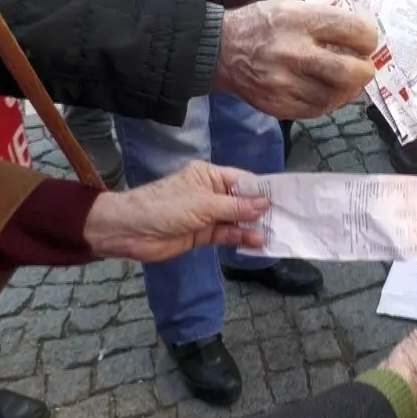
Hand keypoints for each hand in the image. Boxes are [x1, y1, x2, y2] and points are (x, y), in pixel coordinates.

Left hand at [83, 162, 268, 262]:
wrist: (130, 231)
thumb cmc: (165, 207)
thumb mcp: (203, 204)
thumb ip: (235, 206)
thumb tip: (265, 204)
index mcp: (209, 176)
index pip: (243, 180)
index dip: (262, 190)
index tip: (285, 199)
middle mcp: (211, 193)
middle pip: (242, 201)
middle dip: (260, 211)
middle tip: (285, 219)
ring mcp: (207, 215)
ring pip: (236, 220)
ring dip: (252, 227)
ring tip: (272, 233)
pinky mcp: (202, 234)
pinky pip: (226, 234)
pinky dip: (240, 238)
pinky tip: (255, 241)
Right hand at [216, 0, 377, 118]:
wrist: (220, 49)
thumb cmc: (262, 24)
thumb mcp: (292, 6)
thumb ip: (325, 19)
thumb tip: (362, 36)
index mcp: (300, 21)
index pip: (354, 31)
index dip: (370, 39)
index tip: (368, 43)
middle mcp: (294, 52)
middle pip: (350, 71)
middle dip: (365, 71)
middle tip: (364, 68)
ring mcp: (285, 83)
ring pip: (335, 96)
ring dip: (348, 90)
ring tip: (347, 82)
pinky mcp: (278, 105)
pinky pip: (317, 110)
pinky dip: (328, 102)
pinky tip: (328, 93)